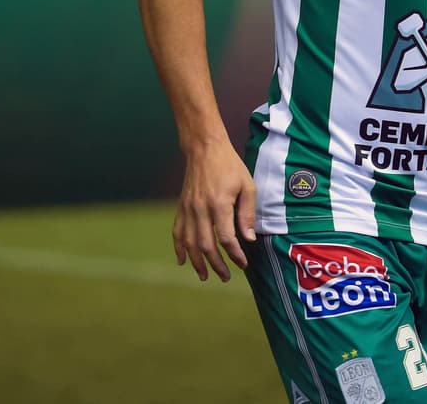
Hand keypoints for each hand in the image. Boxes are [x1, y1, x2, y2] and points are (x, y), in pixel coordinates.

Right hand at [172, 136, 256, 282]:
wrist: (205, 149)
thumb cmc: (230, 166)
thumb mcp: (248, 186)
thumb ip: (247, 214)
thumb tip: (249, 239)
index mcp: (219, 204)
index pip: (226, 238)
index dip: (235, 254)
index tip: (243, 263)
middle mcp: (200, 209)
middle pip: (206, 246)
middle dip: (216, 265)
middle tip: (226, 276)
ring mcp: (188, 209)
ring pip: (189, 243)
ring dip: (197, 262)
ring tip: (205, 275)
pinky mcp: (181, 207)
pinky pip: (177, 232)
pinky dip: (179, 248)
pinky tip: (183, 260)